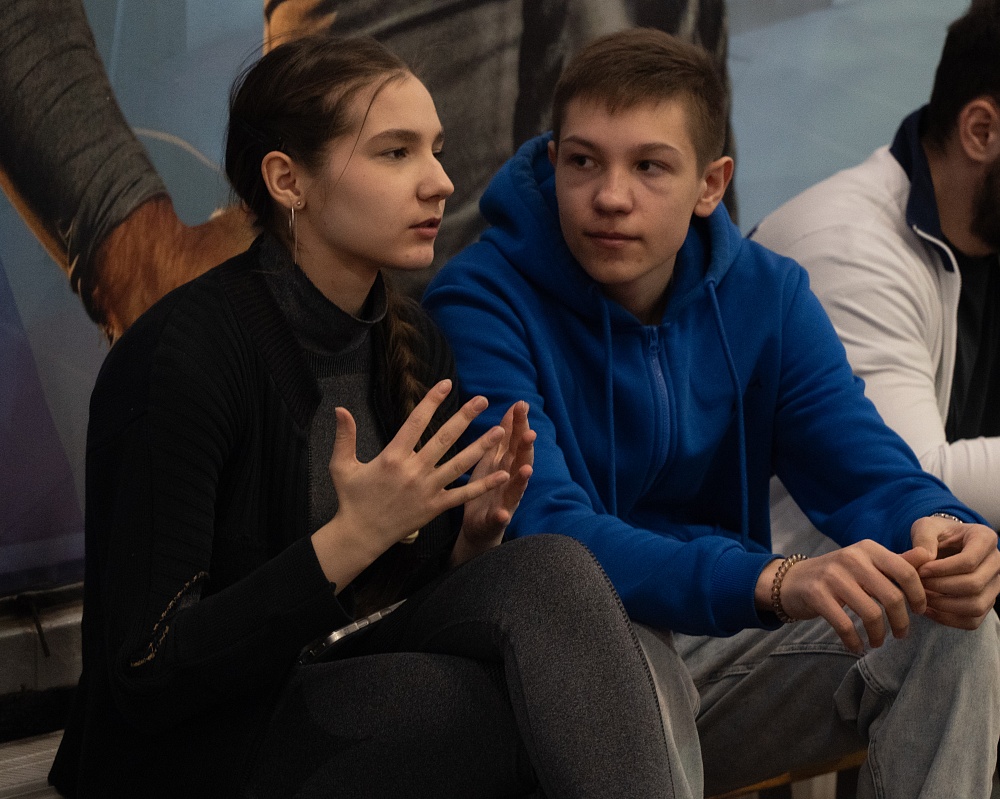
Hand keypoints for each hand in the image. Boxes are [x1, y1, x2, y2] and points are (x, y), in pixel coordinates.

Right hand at [310, 380, 510, 584]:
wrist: (360, 536)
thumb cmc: (352, 499)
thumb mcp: (341, 466)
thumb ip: (344, 436)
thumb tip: (340, 408)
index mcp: (392, 457)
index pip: (415, 422)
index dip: (431, 401)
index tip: (446, 383)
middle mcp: (413, 471)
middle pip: (444, 439)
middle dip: (465, 417)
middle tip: (483, 400)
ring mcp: (427, 489)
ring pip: (460, 464)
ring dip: (481, 447)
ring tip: (500, 431)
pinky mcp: (435, 507)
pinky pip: (463, 494)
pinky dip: (484, 486)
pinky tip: (503, 475)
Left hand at [451, 401, 535, 565]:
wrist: (478, 525)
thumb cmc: (487, 486)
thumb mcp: (495, 457)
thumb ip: (506, 434)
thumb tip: (516, 405)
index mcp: (507, 463)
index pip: (516, 440)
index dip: (520, 423)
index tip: (521, 404)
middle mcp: (511, 480)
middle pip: (521, 461)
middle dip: (526, 448)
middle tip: (530, 433)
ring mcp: (506, 501)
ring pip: (517, 488)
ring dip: (522, 480)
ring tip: (526, 470)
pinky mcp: (496, 521)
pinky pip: (499, 518)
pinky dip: (502, 515)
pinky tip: (502, 512)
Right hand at [758, 540, 928, 652]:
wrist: (792, 580)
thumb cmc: (837, 574)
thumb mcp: (866, 563)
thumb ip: (896, 562)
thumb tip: (927, 556)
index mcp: (868, 549)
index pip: (906, 571)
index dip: (918, 595)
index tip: (919, 611)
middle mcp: (851, 558)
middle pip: (892, 596)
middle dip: (901, 622)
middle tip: (901, 635)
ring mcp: (832, 576)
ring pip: (871, 613)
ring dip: (879, 635)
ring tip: (878, 642)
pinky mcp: (817, 594)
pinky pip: (845, 625)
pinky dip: (854, 641)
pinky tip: (856, 647)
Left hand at [910, 515, 999, 629]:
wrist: (944, 544)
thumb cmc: (935, 533)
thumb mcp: (926, 527)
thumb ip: (923, 538)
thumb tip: (924, 558)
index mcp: (985, 539)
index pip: (969, 561)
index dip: (942, 569)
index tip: (920, 571)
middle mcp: (996, 562)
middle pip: (974, 585)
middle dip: (940, 587)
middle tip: (917, 585)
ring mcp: (995, 585)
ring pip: (976, 606)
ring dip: (944, 605)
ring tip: (921, 596)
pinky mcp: (987, 602)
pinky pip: (972, 621)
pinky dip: (948, 619)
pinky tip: (928, 609)